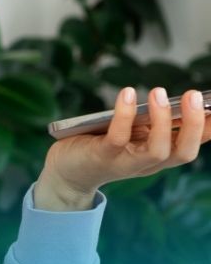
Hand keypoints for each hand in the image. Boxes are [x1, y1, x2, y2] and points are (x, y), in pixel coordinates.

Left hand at [36, 87, 210, 210]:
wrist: (66, 171)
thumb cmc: (104, 145)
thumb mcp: (134, 134)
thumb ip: (153, 122)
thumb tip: (173, 98)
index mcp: (160, 156)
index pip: (191, 145)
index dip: (207, 128)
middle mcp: (148, 163)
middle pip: (183, 152)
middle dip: (194, 125)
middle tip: (194, 95)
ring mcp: (126, 162)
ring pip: (156, 149)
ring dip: (162, 120)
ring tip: (158, 93)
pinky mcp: (102, 156)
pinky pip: (117, 137)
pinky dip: (124, 115)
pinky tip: (126, 94)